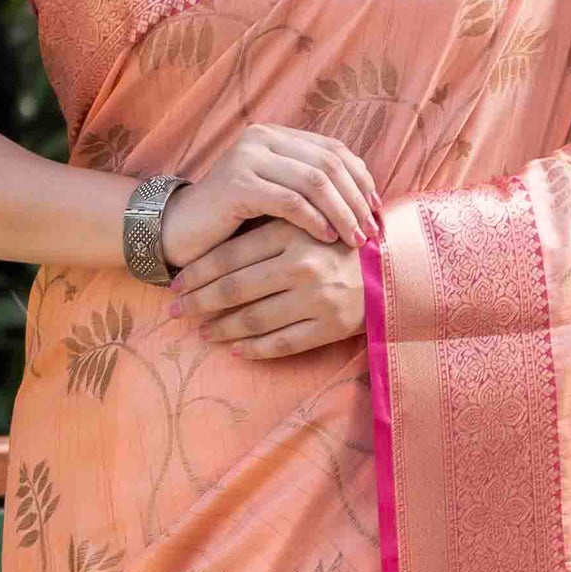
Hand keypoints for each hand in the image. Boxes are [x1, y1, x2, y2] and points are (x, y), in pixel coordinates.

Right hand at [159, 125, 379, 270]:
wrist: (177, 231)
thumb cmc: (231, 221)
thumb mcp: (275, 197)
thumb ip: (308, 188)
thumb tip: (364, 201)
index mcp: (276, 135)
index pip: (334, 149)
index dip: (361, 179)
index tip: (378, 210)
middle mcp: (262, 137)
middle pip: (329, 162)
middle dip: (356, 198)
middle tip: (372, 229)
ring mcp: (248, 158)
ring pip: (314, 181)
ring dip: (341, 212)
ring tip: (355, 239)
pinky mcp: (237, 184)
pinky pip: (289, 201)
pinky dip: (314, 220)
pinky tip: (327, 238)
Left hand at [172, 219, 365, 359]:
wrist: (396, 267)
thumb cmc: (340, 242)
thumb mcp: (304, 222)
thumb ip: (266, 226)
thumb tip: (211, 249)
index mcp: (291, 233)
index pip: (230, 255)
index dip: (197, 273)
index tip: (175, 283)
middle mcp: (302, 265)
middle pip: (235, 288)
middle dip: (198, 301)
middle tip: (174, 310)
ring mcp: (316, 299)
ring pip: (253, 319)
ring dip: (221, 328)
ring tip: (201, 332)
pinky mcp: (330, 327)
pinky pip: (281, 344)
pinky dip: (253, 348)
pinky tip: (234, 349)